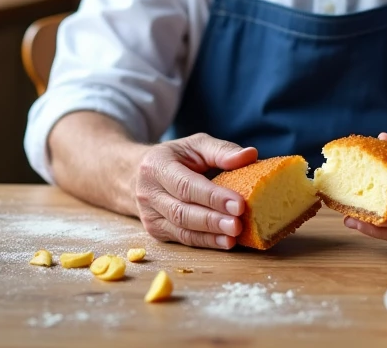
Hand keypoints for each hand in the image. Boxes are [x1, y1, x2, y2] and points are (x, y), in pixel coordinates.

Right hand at [134, 132, 257, 249]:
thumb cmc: (174, 158)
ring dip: (210, 236)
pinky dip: (206, 242)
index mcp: (156, 166)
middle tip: (238, 224)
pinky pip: (183, 239)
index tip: (239, 204)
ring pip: (181, 230)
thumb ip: (221, 150)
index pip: (185, 185)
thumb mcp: (195, 145)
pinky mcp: (156, 231)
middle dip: (212, 220)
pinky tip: (225, 242)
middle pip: (182, 211)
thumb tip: (250, 155)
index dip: (212, 197)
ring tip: (234, 236)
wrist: (136, 174)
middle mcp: (148, 193)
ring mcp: (149, 215)